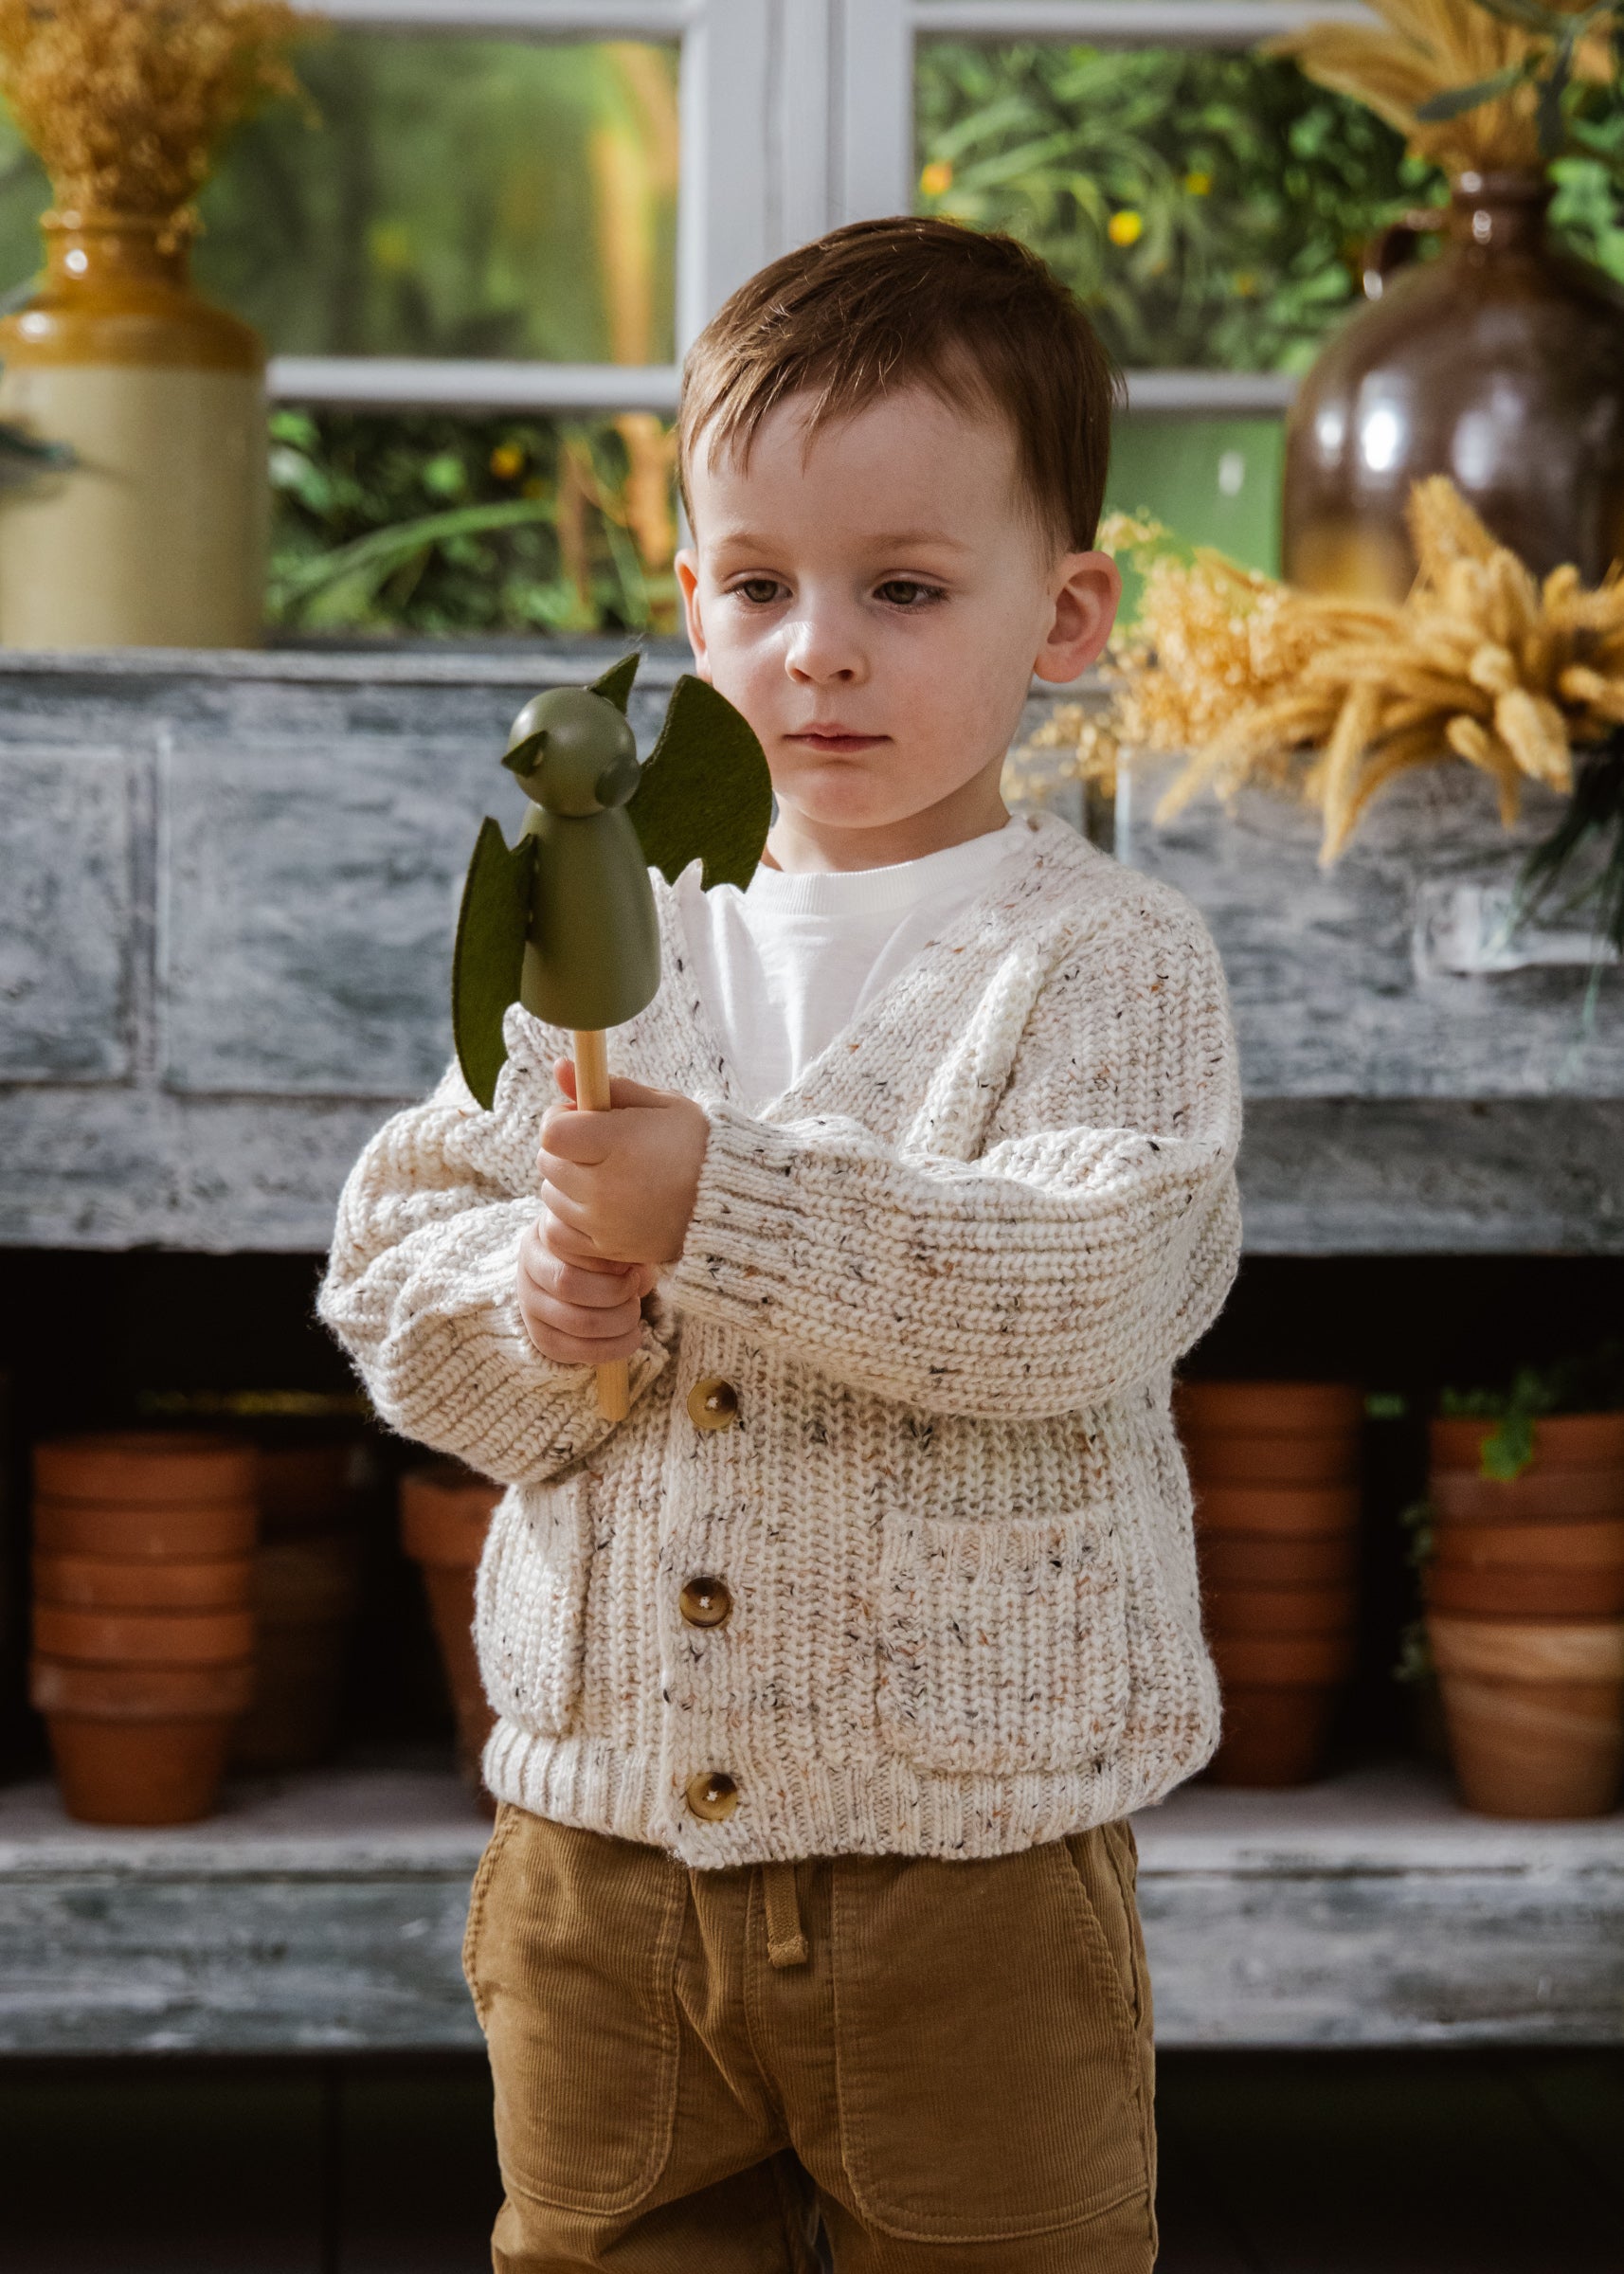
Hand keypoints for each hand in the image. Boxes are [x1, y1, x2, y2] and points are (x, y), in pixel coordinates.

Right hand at [517, 1207, 657, 1365]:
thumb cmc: (601, 1254)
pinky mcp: (541, 1338)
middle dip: (614, 1293)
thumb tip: (638, 1272)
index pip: (570, 1248)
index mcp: (543, 1236)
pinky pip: (573, 1351)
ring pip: (575, 1322)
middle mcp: (528, 1270)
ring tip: (634, 1313)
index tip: (631, 1268)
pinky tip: (629, 1337)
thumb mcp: (610, 1242)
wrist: (580, 1276)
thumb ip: (624, 1250)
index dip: (607, 1262)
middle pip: (567, 1284)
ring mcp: (530, 1307)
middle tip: (635, 1292)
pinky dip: (610, 1349)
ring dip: (617, 1323)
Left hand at [518, 1063, 708, 1373]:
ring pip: (550, 1197)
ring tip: (604, 1177)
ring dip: (566, 1184)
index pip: (553, 1131)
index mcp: (618, 1143)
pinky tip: (593, 1208)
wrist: (732, 1203)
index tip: (583, 1117)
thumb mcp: (660, 1105)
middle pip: (548, 1163)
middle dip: (566, 1149)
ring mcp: (604, 1222)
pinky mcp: (607, 1250)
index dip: (562, 1119)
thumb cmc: (696, 1145)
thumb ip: (607, 1087)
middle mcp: (605, 1186)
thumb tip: (559, 1066)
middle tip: (597, 1147)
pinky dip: (567, 1220)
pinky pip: (558, 1234)